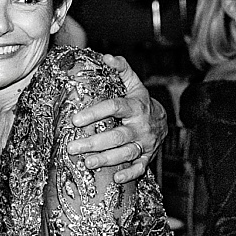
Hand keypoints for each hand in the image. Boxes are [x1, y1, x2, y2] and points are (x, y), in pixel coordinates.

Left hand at [67, 54, 166, 183]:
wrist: (163, 120)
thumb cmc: (140, 100)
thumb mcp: (133, 83)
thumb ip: (121, 69)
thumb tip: (106, 57)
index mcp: (135, 106)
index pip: (114, 107)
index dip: (95, 113)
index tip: (75, 120)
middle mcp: (140, 126)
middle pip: (118, 135)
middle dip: (94, 143)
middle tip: (73, 147)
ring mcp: (145, 143)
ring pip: (126, 153)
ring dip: (106, 159)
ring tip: (87, 163)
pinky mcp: (148, 157)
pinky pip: (140, 168)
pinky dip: (129, 174)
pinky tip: (115, 178)